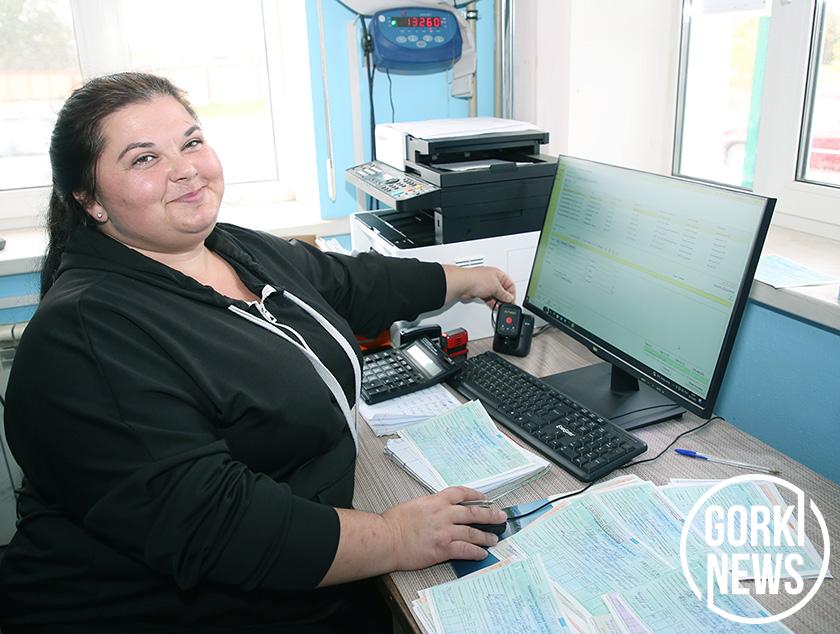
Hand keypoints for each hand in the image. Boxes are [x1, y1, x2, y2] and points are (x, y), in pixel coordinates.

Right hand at [382, 487, 507, 570]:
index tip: (484, 498)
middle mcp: (443, 514)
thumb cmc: (394, 523)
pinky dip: (476, 552)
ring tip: (495, 538)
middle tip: (500, 516)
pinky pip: (465, 550)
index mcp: (435, 501)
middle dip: (489, 514)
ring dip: (486, 536)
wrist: (386, 539)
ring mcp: (444, 532)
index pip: (461, 493)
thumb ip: (429, 505)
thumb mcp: (414, 504)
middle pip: (473, 513)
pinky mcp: (442, 549)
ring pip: (472, 532)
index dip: (475, 495)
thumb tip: (438, 508)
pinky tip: (482, 553)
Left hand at [443, 265, 515, 307]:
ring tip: (499, 306)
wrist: (463, 283)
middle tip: (506, 304)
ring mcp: (485, 285)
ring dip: (497, 301)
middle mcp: (492, 278)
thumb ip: (504, 294)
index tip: (511, 301)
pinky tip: (492, 306)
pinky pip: (488, 298)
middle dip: (504, 298)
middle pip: (502, 289)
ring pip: (494, 294)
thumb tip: (509, 298)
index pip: (510, 283)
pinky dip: (491, 302)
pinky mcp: (479, 291)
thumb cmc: (477, 279)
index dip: (512, 293)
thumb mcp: (496, 287)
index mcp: (498, 274)